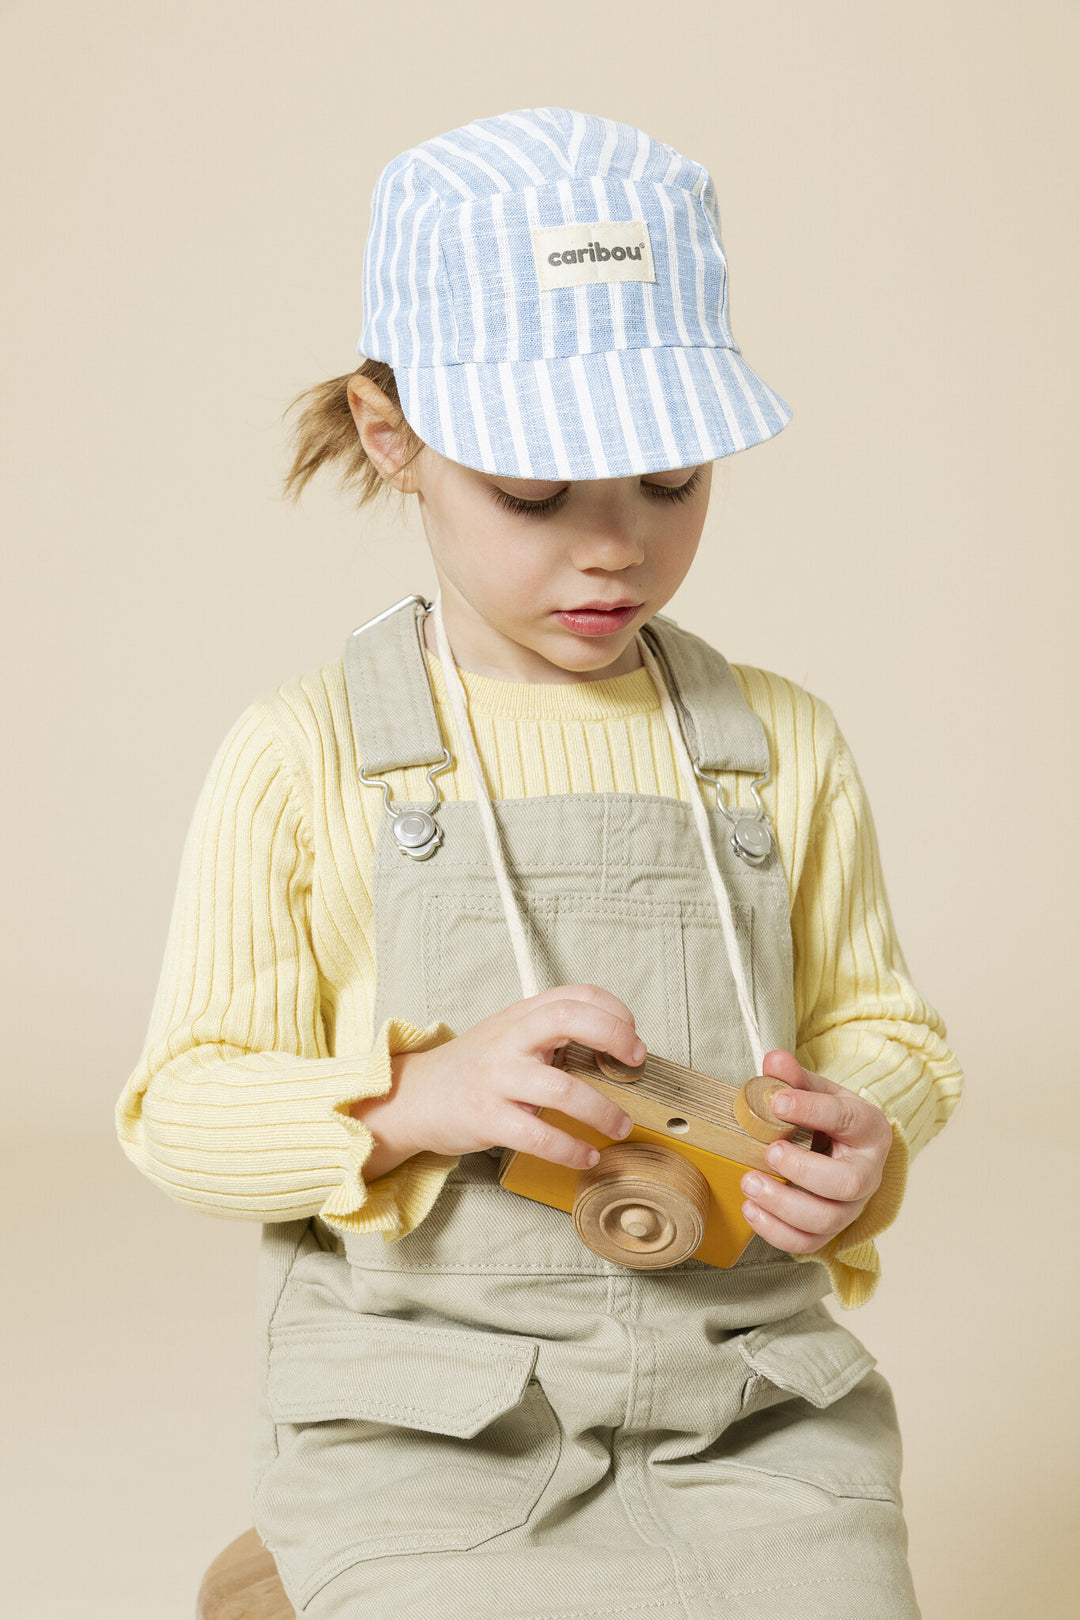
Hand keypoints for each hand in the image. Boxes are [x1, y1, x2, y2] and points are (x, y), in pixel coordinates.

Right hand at [359, 985, 640, 1176]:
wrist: (415, 1097)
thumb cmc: (474, 1067)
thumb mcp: (509, 1034)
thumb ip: (551, 1031)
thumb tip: (613, 1047)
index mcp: (521, 1015)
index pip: (576, 995)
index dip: (614, 1012)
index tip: (633, 1037)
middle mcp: (510, 1039)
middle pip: (568, 1018)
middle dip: (613, 1036)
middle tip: (635, 1062)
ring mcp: (498, 1078)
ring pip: (562, 1088)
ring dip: (603, 1111)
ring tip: (620, 1126)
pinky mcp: (487, 1119)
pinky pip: (538, 1135)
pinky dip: (570, 1149)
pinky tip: (586, 1156)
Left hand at [739, 1049, 891, 1254]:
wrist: (844, 1150)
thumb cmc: (829, 1120)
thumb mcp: (818, 1091)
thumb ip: (795, 1078)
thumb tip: (772, 1061)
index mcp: (868, 1128)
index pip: (847, 1119)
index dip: (811, 1110)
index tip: (777, 1102)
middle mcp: (867, 1173)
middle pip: (847, 1184)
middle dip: (803, 1171)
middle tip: (769, 1152)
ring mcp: (851, 1207)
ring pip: (826, 1220)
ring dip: (783, 1205)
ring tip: (749, 1183)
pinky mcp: (830, 1231)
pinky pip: (807, 1244)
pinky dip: (776, 1232)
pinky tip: (750, 1209)